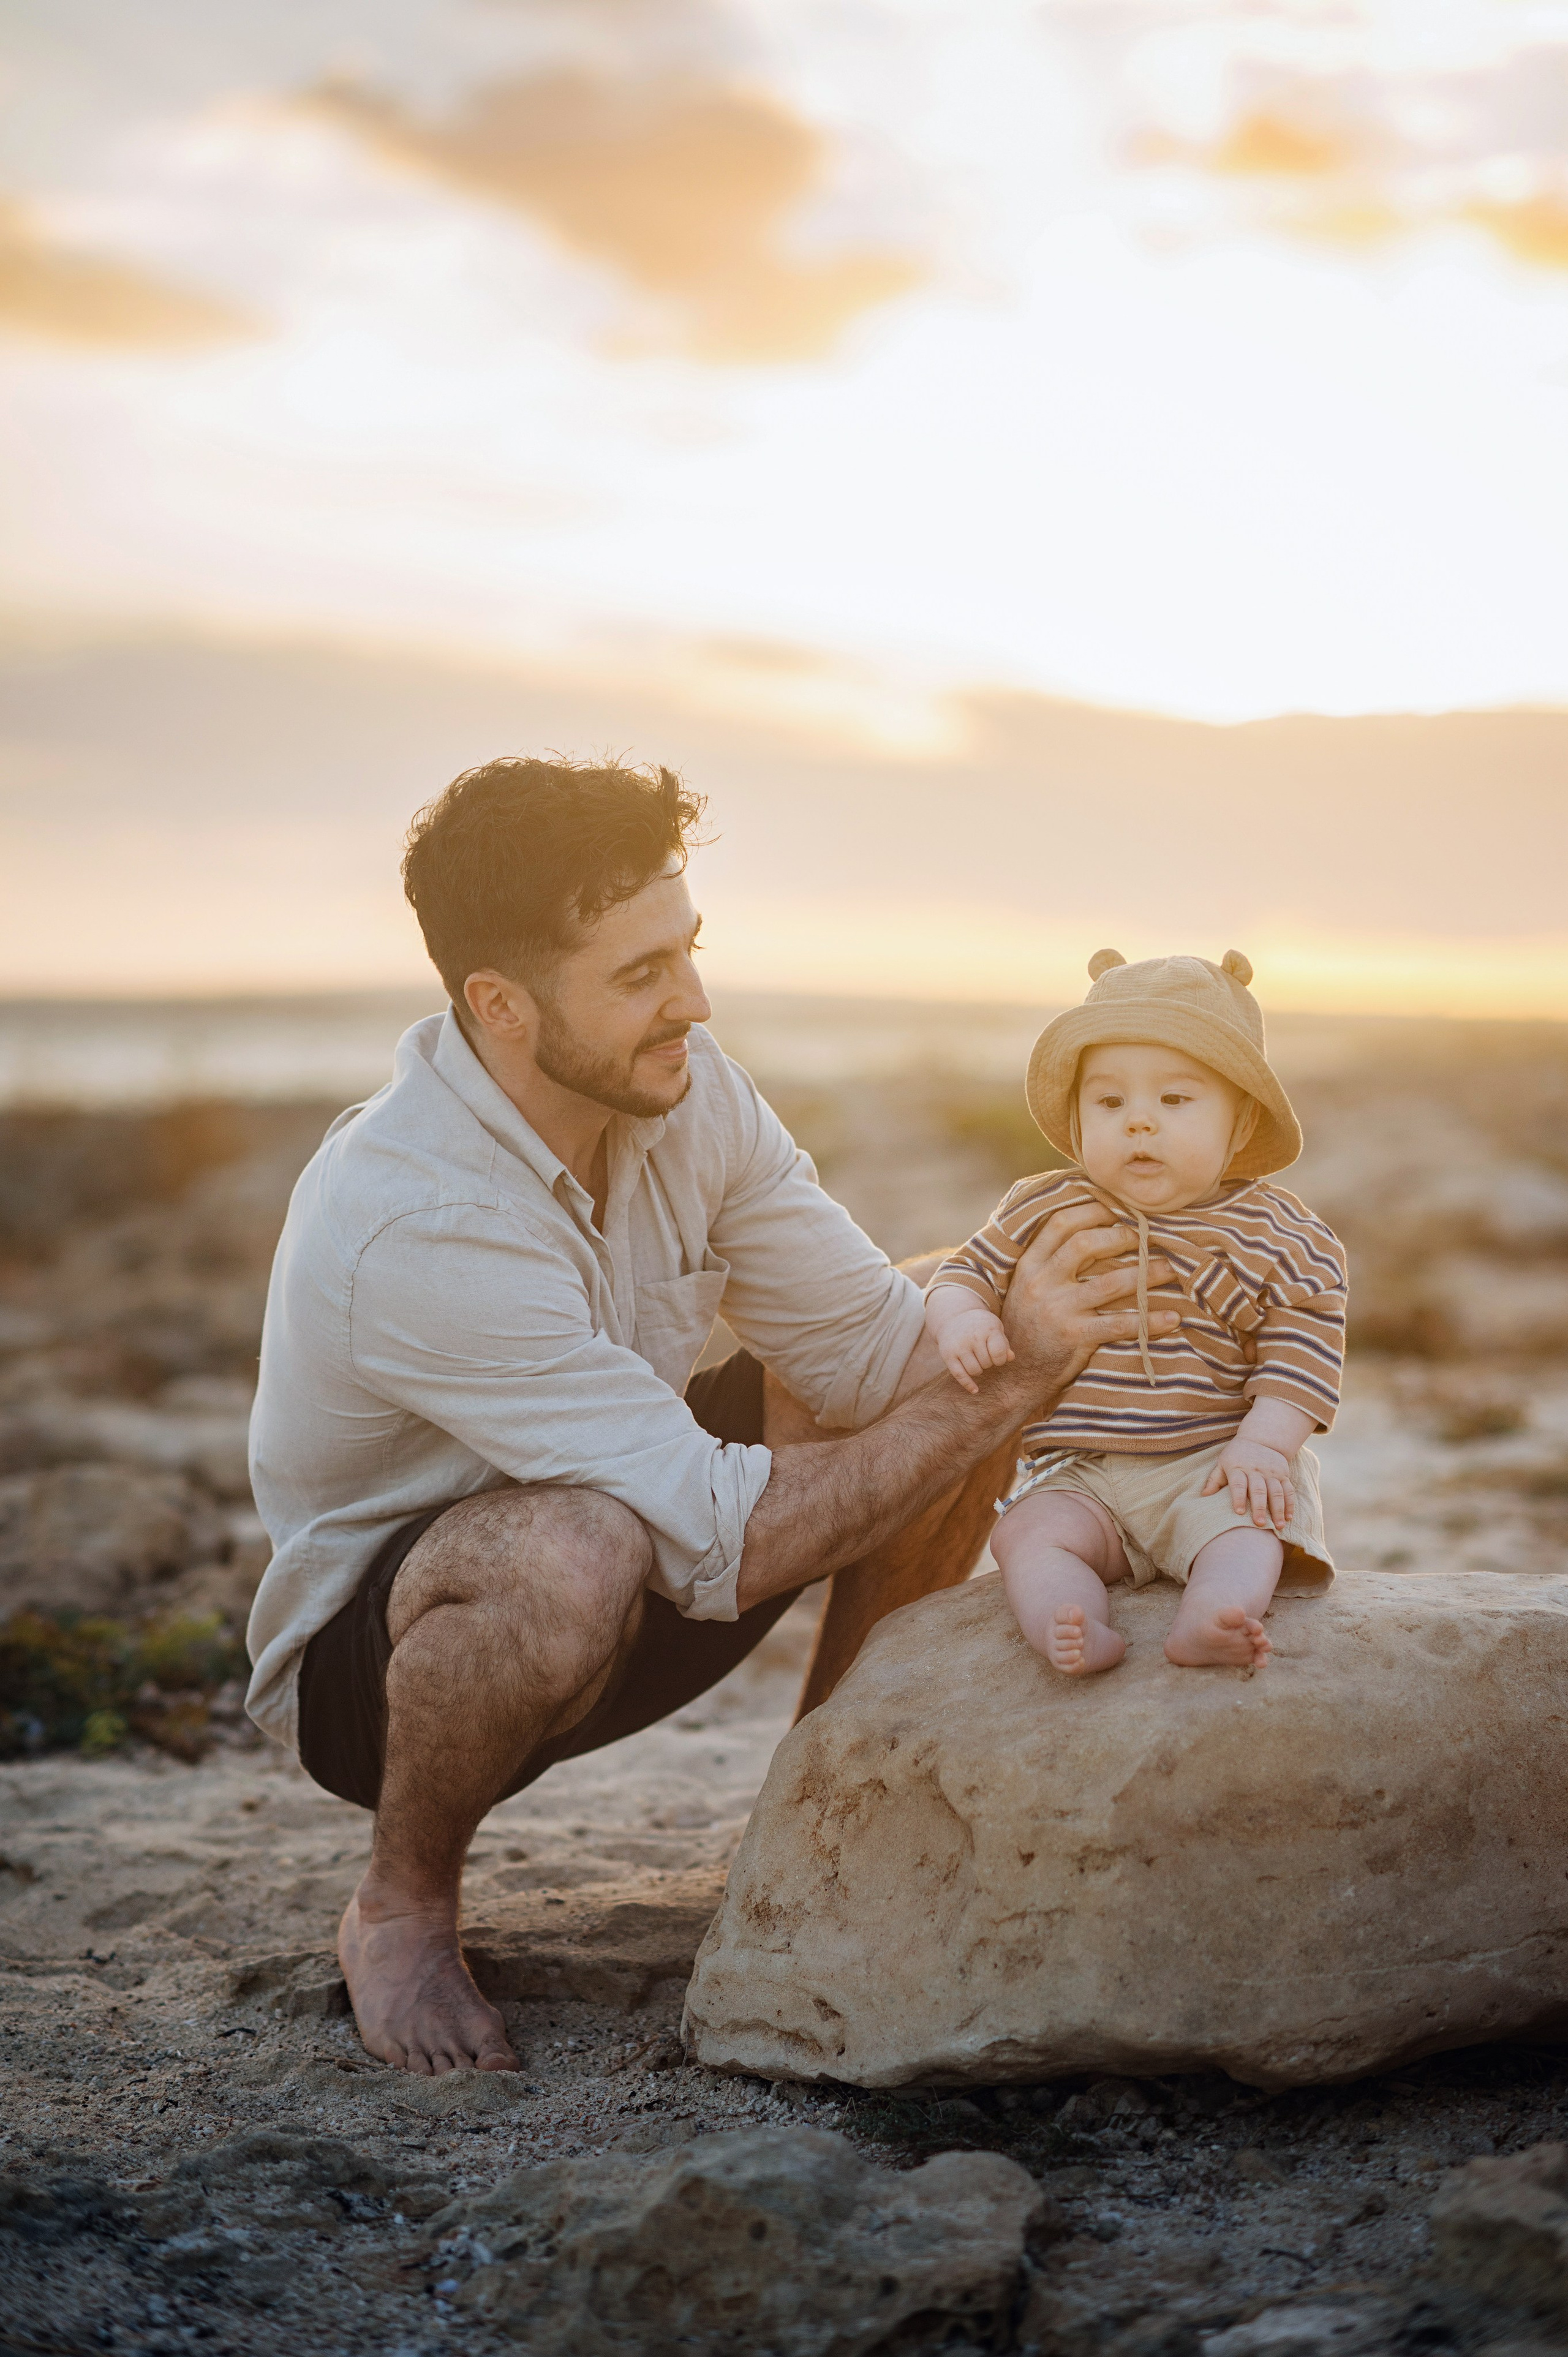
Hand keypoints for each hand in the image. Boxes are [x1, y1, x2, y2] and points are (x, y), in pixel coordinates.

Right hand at [923, 1293, 1014, 1395]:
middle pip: (987, 1363)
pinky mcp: (948, 1355)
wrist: (952, 1318)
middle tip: (983, 1353)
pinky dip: (968, 1384)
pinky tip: (975, 1390)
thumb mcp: (994, 1328)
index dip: (1001, 1359)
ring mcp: (959, 1346)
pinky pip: (959, 1375)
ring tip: (976, 1360)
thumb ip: (1004, 1343)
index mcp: (987, 1329)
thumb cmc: (980, 1326)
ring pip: (974, 1371)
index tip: (997, 1356)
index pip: (999, 1353)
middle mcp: (973, 1337)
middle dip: (988, 1362)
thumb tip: (1011, 1358)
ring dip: (978, 1370)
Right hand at [1001, 1203, 1180, 1396]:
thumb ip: (1051, 1261)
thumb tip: (1093, 1231)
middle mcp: (1041, 1282)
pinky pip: (1119, 1325)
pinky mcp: (1074, 1336)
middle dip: (1122, 1235)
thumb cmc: (1029, 1324)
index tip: (1118, 1207)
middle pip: (1086, 1244)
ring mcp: (1058, 1309)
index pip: (1060, 1223)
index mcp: (1030, 1265)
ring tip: (1170, 1269)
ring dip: (1146, 1274)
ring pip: (1110, 1282)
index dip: (1092, 1210)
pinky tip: (1173, 1317)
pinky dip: (1149, 1321)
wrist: (1013, 1374)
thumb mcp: (1028, 1287)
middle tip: (1146, 1238)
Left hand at [1202, 1436, 1295, 1532]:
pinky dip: (1289, 1504)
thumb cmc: (1236, 1456)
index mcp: (1238, 1467)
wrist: (1260, 1439)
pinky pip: (1288, 1489)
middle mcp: (1256, 1470)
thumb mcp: (1223, 1463)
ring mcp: (1271, 1472)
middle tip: (1259, 1523)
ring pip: (1276, 1491)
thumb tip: (1204, 1496)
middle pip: (1258, 1489)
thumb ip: (1214, 1480)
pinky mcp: (1283, 1473)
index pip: (1238, 1484)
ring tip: (1278, 1526)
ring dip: (1278, 1509)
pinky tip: (1288, 1517)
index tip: (1239, 1512)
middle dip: (1260, 1507)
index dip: (1239, 1498)